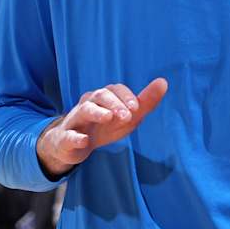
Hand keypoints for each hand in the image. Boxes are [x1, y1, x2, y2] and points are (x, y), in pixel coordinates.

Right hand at [36, 78, 167, 176]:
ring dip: (97, 113)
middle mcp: (88, 104)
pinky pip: (68, 136)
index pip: (114, 89)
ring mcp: (76, 120)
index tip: (136, 108)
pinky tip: (84, 141)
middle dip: (114, 103)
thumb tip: (163, 82)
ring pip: (84, 110)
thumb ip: (145, 102)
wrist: (72, 146)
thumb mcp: (127, 117)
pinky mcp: (66, 138)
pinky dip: (75, 137)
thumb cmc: (104, 127)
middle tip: (127, 115)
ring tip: (108, 117)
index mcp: (103, 98)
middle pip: (99, 96)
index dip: (126, 96)